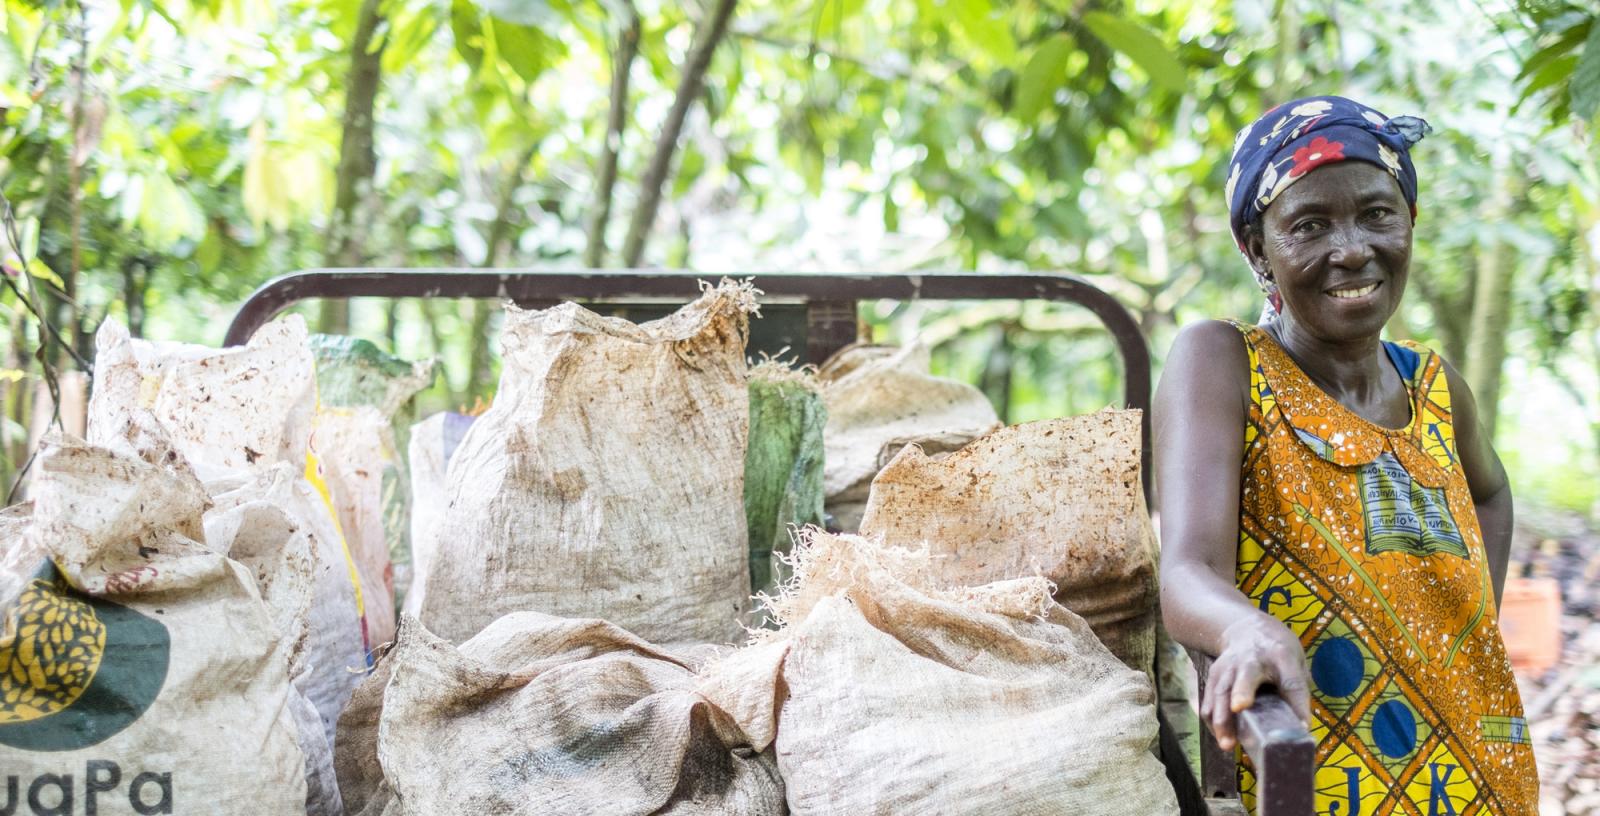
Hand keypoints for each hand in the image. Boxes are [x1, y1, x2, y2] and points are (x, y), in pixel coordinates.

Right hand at [1201, 614, 1312, 750]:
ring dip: (1222, 718)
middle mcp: (1252, 659)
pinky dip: (1213, 722)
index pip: (1292, 681)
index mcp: (1281, 656)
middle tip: (1239, 708)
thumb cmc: (1277, 652)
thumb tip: (1299, 728)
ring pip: (1221, 692)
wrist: (1245, 628)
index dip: (1297, 704)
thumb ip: (1296, 689)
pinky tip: (1222, 738)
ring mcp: (1228, 666)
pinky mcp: (1213, 675)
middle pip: (1246, 677)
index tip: (1302, 727)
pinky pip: (1210, 701)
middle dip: (1241, 691)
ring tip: (1227, 744)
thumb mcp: (1295, 662)